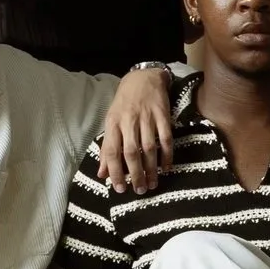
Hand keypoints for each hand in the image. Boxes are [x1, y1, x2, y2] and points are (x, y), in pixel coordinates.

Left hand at [96, 66, 175, 192]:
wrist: (143, 78)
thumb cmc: (124, 104)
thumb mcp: (111, 122)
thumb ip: (107, 149)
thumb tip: (102, 174)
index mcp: (113, 123)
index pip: (111, 151)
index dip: (114, 171)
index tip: (119, 188)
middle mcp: (128, 121)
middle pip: (131, 152)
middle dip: (135, 174)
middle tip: (139, 190)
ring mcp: (146, 117)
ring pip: (149, 148)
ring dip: (151, 169)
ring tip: (152, 184)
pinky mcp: (162, 115)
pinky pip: (166, 138)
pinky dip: (167, 155)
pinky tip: (166, 168)